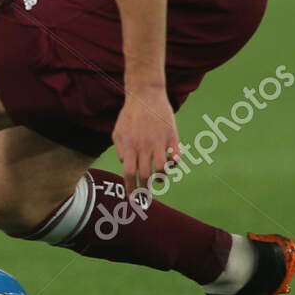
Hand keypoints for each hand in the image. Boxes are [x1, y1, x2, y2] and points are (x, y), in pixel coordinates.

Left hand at [111, 83, 178, 198]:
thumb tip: (126, 166)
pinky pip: (176, 157)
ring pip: (162, 170)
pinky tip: (170, 163)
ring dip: (161, 178)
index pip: (129, 174)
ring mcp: (159, 142)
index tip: (133, 199)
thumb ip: (120, 150)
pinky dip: (174, 164)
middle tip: (146, 196)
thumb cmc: (129, 115)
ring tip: (158, 179)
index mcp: (129, 146)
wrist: (145, 95)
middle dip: (145, 189)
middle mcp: (144, 146)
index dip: (131, 189)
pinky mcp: (172, 136)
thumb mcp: (118, 132)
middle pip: (145, 175)